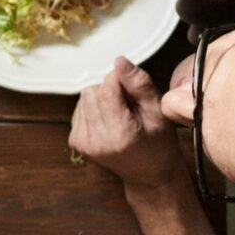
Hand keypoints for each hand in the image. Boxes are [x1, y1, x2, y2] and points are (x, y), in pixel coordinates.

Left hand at [70, 57, 191, 198]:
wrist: (148, 174)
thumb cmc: (159, 143)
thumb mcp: (158, 111)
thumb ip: (139, 84)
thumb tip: (119, 61)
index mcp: (119, 132)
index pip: (107, 87)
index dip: (121, 81)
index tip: (134, 92)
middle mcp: (96, 139)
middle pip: (92, 91)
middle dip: (110, 90)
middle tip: (128, 106)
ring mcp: (83, 143)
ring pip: (83, 98)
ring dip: (101, 99)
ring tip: (120, 115)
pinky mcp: (75, 142)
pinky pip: (79, 109)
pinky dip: (93, 109)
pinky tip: (109, 121)